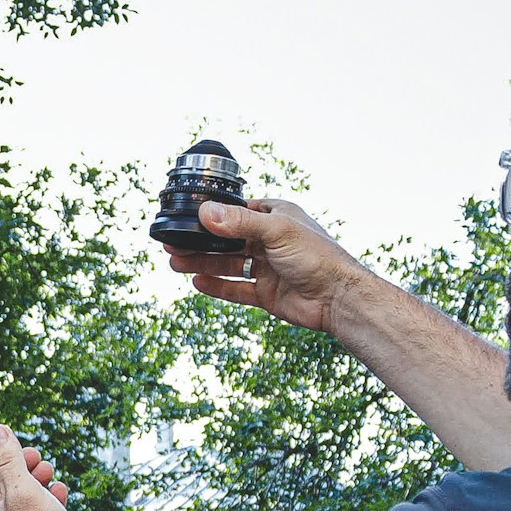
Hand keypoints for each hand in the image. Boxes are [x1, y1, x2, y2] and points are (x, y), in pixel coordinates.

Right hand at [165, 198, 366, 334]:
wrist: (338, 298)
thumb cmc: (317, 257)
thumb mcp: (276, 231)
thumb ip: (239, 223)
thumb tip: (206, 212)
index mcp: (276, 217)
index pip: (237, 212)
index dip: (212, 216)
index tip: (186, 219)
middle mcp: (270, 241)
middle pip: (227, 241)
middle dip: (200, 243)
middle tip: (172, 245)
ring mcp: (268, 268)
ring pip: (228, 265)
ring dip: (203, 264)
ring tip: (176, 263)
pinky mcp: (267, 293)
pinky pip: (236, 289)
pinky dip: (217, 287)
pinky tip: (198, 283)